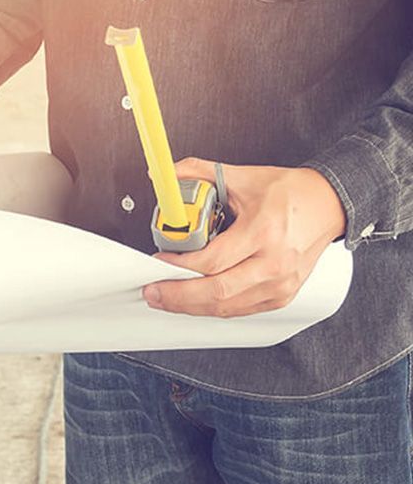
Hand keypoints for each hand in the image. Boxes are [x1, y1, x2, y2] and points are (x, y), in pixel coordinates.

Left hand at [143, 158, 346, 317]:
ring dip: (192, 307)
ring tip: (167, 298)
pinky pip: (241, 310)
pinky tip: (195, 301)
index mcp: (263, 232)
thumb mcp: (243, 177)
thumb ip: (200, 173)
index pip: (213, 260)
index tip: (160, 260)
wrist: (330, 205)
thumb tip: (167, 176)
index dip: (180, 265)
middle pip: (218, 292)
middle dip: (178, 296)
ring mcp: (281, 284)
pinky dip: (215, 308)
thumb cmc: (291, 193)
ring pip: (228, 307)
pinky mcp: (283, 296)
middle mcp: (274, 263)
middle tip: (153, 292)